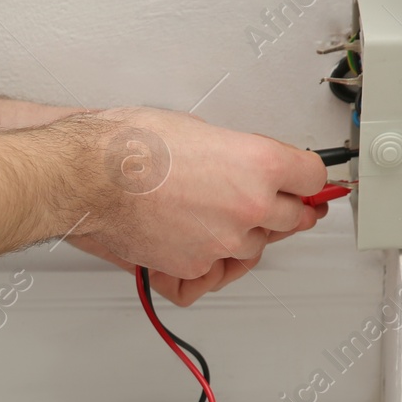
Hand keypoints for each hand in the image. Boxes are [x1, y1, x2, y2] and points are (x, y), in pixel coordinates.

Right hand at [71, 108, 327, 291]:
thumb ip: (236, 155)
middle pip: (294, 218)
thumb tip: (245, 165)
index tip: (310, 185)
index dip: (308, 180)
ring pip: (253, 247)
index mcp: (260, 164)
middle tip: (280, 206)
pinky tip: (190, 245)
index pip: (312, 178)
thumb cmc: (130, 146)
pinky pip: (214, 271)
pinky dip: (203, 262)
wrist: (89, 178)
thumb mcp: (199, 131)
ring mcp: (225, 241)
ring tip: (211, 219)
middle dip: (285, 211)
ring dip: (240, 237)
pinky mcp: (195, 266)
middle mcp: (251, 206)